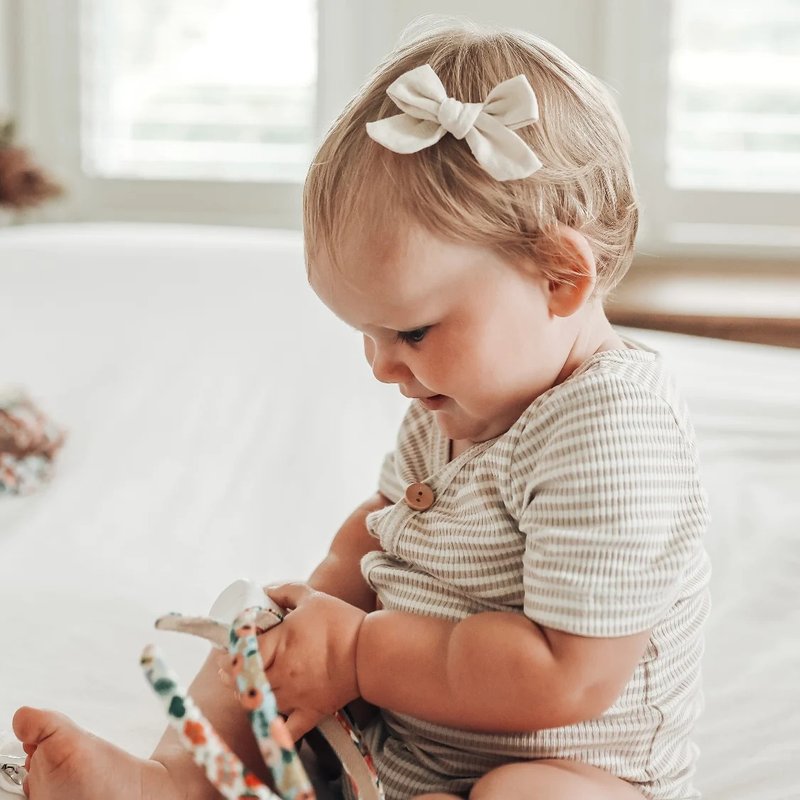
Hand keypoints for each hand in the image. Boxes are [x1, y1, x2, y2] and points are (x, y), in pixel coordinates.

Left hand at [221, 582, 365, 739]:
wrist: (370, 652)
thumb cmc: (341, 622)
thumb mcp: (313, 598)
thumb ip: (287, 591)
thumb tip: (266, 590)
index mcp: (280, 644)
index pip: (241, 654)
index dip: (229, 654)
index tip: (225, 651)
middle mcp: (282, 673)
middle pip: (243, 682)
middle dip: (232, 676)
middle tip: (228, 669)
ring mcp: (295, 697)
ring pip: (258, 705)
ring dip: (247, 697)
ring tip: (244, 688)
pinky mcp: (311, 712)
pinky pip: (286, 731)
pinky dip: (273, 729)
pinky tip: (266, 721)